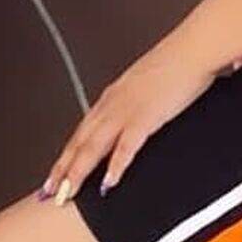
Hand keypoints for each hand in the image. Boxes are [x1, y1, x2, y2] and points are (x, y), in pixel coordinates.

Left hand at [40, 40, 218, 204]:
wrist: (193, 48)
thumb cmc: (177, 63)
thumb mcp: (148, 83)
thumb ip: (137, 101)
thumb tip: (135, 118)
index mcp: (114, 95)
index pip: (82, 130)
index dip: (66, 155)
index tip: (55, 174)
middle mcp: (114, 102)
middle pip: (80, 141)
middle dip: (62, 170)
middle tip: (48, 193)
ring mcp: (128, 110)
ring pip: (94, 146)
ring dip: (78, 172)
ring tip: (67, 193)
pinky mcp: (146, 116)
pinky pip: (126, 146)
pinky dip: (115, 166)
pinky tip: (108, 183)